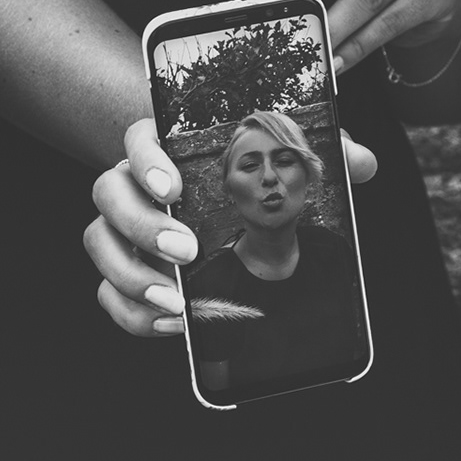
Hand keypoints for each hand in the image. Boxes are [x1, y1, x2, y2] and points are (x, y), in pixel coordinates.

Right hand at [87, 117, 378, 337]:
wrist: (232, 210)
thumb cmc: (253, 177)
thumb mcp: (287, 160)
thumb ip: (322, 153)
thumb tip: (362, 162)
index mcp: (167, 145)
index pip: (138, 138)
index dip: (147, 159)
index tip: (174, 186)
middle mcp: (135, 183)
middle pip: (108, 192)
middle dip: (143, 225)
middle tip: (188, 250)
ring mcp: (123, 228)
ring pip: (98, 242)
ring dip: (131, 273)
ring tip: (175, 299)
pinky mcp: (125, 269)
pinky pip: (108, 293)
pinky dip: (133, 311)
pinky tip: (172, 322)